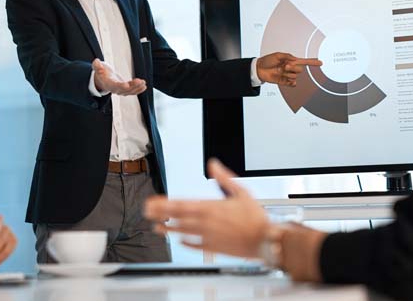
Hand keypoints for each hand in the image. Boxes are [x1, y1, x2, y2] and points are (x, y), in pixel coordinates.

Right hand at [92, 58, 146, 95]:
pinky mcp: (125, 90)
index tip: (126, 85)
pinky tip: (143, 86)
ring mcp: (121, 91)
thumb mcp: (98, 69)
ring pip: (130, 91)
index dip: (120, 86)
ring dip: (137, 88)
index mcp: (109, 84)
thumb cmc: (102, 74)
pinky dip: (139, 90)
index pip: (114, 86)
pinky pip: (132, 92)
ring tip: (143, 83)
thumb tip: (96, 61)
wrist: (103, 81)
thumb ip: (97, 66)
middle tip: (139, 81)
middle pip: (124, 89)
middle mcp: (115, 89)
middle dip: (132, 86)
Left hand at [143, 159, 269, 257]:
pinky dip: (186, 243)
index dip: (163, 205)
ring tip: (157, 228)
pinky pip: (195, 246)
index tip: (151, 203)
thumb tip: (213, 164)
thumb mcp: (241, 191)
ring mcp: (208, 237)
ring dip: (168, 230)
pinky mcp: (214, 248)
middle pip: (177, 218)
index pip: (180, 205)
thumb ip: (224, 177)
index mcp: (210, 207)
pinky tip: (180, 241)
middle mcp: (205, 223)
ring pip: (183, 232)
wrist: (265, 239)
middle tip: (146, 213)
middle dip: (160, 215)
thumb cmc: (256, 217)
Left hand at [256, 52, 321, 86]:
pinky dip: (290, 82)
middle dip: (293, 68)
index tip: (320, 63)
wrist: (259, 69)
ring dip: (288, 73)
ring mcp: (288, 75)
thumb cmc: (268, 60)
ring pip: (295, 76)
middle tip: (284, 66)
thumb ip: (288, 56)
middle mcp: (291, 68)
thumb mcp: (277, 55)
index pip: (304, 62)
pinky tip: (285, 79)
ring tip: (280, 70)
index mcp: (291, 61)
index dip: (312, 62)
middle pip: (300, 70)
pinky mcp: (284, 82)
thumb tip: (295, 59)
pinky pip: (292, 84)